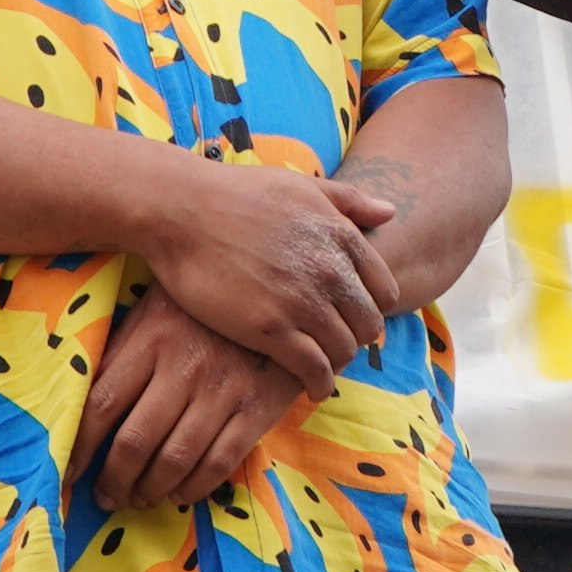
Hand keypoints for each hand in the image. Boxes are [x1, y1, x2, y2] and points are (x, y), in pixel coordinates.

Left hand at [73, 287, 315, 511]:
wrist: (280, 293)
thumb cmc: (202, 306)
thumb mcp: (155, 311)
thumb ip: (123, 352)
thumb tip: (82, 404)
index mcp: (152, 337)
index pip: (103, 403)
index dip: (81, 446)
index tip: (69, 472)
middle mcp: (185, 366)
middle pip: (135, 440)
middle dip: (114, 480)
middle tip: (107, 497)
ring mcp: (223, 389)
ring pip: (176, 459)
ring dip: (150, 490)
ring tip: (139, 499)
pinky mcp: (257, 408)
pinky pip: (219, 463)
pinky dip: (194, 488)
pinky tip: (180, 492)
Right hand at [127, 158, 398, 389]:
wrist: (181, 211)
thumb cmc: (236, 194)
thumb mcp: (301, 186)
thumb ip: (349, 200)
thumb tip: (390, 211)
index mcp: (340, 235)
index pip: (384, 291)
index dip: (369, 308)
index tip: (350, 317)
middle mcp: (330, 270)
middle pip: (369, 326)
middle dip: (354, 337)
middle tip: (334, 344)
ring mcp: (302, 302)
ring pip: (344, 351)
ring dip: (334, 362)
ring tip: (319, 366)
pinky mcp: (271, 330)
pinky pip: (314, 370)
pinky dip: (316, 383)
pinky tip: (307, 386)